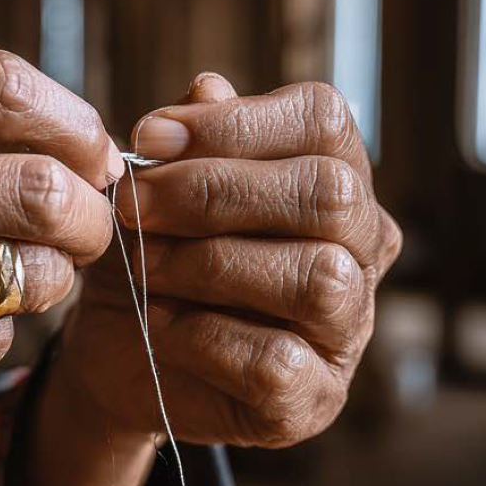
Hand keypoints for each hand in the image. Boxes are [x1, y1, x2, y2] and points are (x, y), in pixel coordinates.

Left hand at [27, 74, 399, 485]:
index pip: (324, 121)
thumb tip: (210, 88)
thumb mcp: (161, 189)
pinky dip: (203, 337)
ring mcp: (349, 329)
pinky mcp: (315, 397)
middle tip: (134, 202)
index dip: (236, 122)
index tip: (148, 136)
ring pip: (318, 276)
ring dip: (210, 263)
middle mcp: (361, 250)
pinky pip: (277, 360)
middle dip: (214, 191)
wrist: (124, 351)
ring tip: (148, 265)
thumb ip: (191, 141)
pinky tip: (161, 325)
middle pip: (329, 193)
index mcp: (335, 181)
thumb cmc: (156, 253)